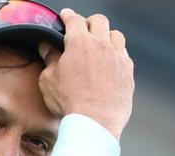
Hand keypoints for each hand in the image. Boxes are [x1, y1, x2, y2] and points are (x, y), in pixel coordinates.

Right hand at [38, 9, 134, 140]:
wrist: (95, 122)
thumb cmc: (69, 102)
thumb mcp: (49, 80)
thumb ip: (49, 59)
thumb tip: (46, 47)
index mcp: (79, 43)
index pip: (74, 19)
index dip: (68, 15)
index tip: (66, 16)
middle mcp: (101, 45)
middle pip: (99, 21)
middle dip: (89, 22)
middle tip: (83, 29)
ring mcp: (118, 58)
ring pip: (116, 35)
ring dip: (107, 36)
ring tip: (100, 45)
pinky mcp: (128, 72)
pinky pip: (124, 55)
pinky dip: (116, 55)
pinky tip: (110, 63)